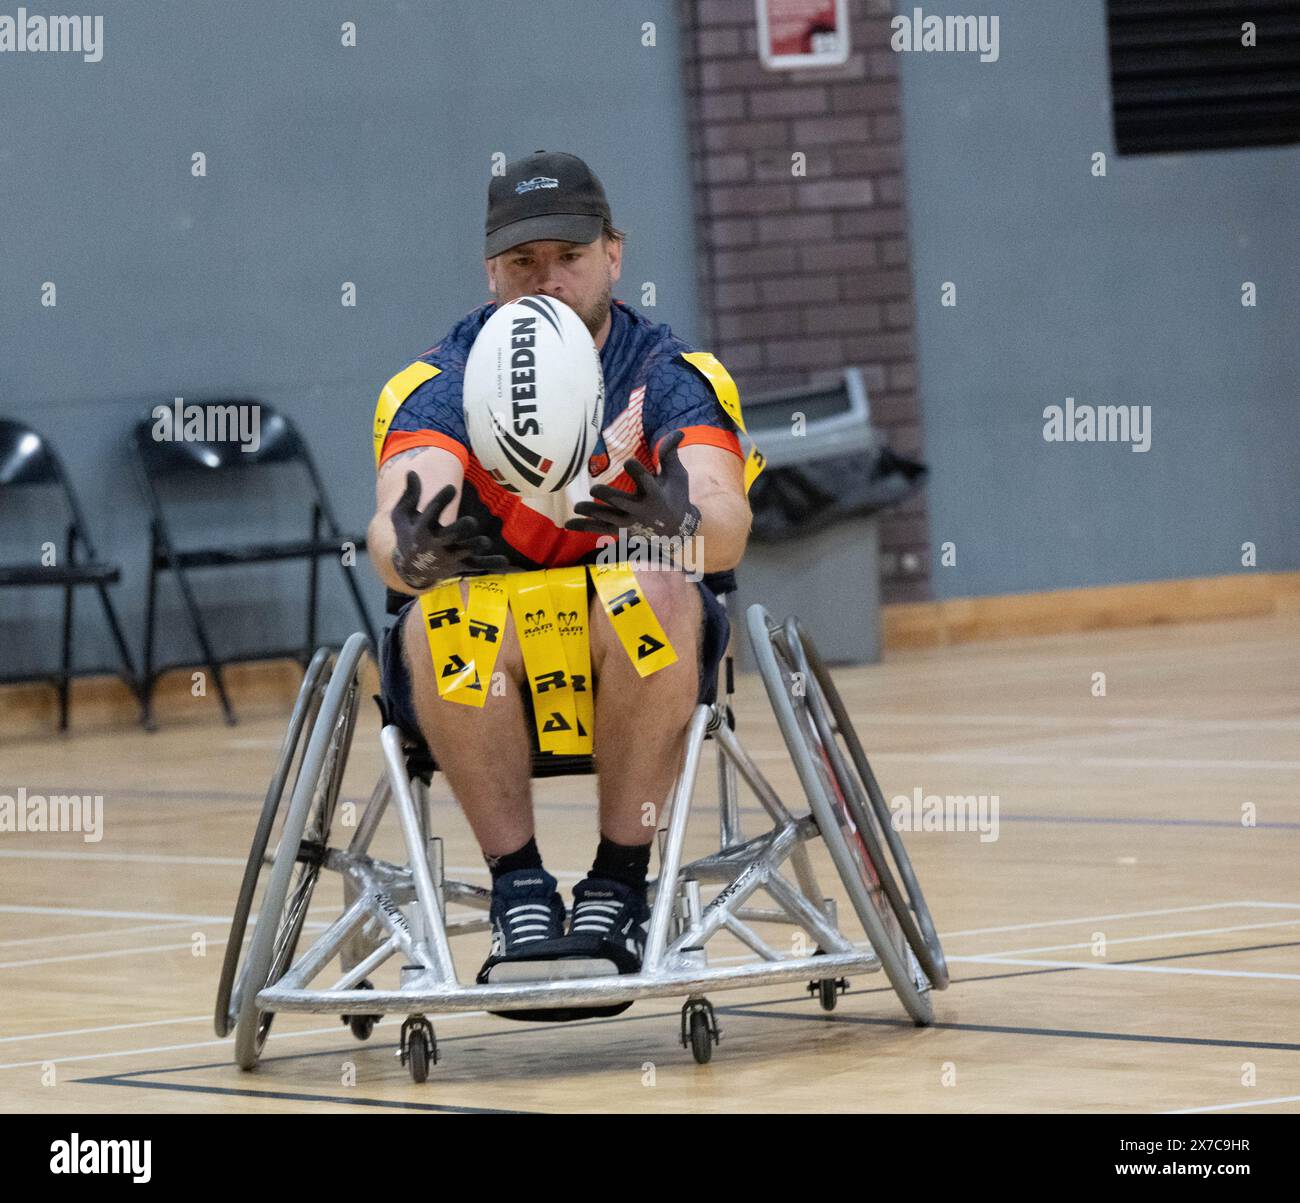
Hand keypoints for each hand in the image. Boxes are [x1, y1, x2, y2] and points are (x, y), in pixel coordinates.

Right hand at [389, 472, 508, 589]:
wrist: (411, 569)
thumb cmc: (409, 535)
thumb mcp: (402, 516)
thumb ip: (410, 495)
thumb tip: (411, 471)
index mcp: (422, 529)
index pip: (432, 513)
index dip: (441, 500)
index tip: (452, 488)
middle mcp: (436, 544)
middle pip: (449, 536)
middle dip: (459, 530)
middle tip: (471, 522)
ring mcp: (450, 556)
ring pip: (465, 551)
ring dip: (475, 546)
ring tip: (485, 541)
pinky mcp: (461, 565)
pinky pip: (477, 565)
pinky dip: (490, 563)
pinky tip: (505, 561)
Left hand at [564, 429, 701, 540]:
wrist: (677, 530)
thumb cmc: (676, 497)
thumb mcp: (677, 475)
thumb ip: (670, 454)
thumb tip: (679, 431)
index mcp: (655, 494)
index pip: (645, 481)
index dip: (636, 471)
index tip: (628, 462)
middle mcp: (641, 510)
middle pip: (622, 503)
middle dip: (608, 496)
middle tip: (595, 488)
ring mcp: (629, 522)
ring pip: (608, 518)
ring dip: (592, 512)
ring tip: (577, 506)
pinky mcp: (621, 530)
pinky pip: (599, 529)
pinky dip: (583, 526)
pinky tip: (567, 523)